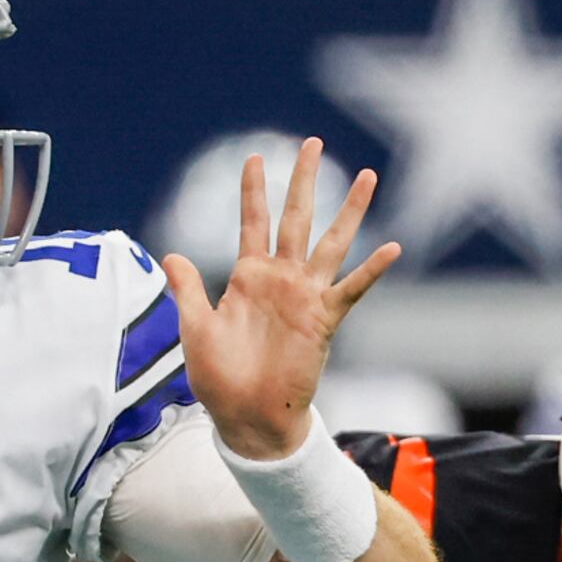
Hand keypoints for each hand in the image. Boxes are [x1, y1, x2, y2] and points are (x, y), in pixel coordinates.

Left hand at [166, 139, 400, 460]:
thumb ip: (188, 289)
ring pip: (330, 242)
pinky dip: (372, 270)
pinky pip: (351, 289)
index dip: (253, 190)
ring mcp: (304, 297)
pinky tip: (392, 247)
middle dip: (303, 181)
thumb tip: (170, 254)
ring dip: (349, 210)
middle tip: (312, 143)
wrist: (246, 418)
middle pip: (295, 218)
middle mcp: (280, 279)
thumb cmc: (219, 379)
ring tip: (368, 176)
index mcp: (248, 277)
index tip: (255, 156)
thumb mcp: (195, 329)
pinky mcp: (323, 320)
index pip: (252, 222)